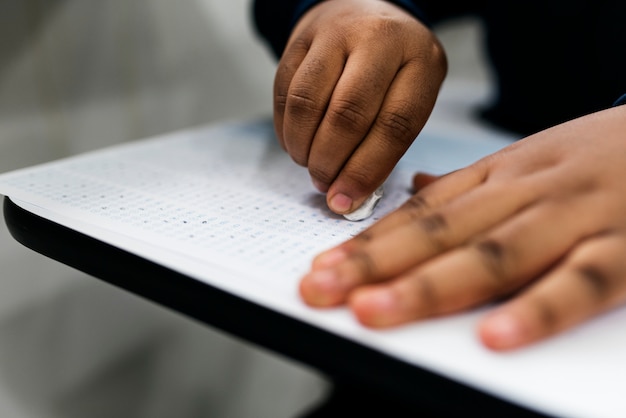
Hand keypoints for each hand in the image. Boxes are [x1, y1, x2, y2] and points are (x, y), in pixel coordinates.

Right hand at [274, 0, 445, 213]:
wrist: (363, 8)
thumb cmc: (393, 66)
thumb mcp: (412, 93)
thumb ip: (390, 140)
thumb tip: (350, 193)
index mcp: (419, 60)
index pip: (394, 126)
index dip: (366, 171)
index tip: (346, 200)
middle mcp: (378, 39)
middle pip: (347, 115)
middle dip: (330, 162)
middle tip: (325, 184)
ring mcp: (335, 34)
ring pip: (307, 102)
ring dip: (303, 147)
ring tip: (310, 164)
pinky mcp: (301, 39)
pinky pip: (284, 92)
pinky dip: (286, 129)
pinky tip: (296, 143)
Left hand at [299, 105, 625, 350]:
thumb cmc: (597, 155)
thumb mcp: (529, 158)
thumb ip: (472, 182)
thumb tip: (418, 186)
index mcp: (501, 174)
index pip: (422, 212)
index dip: (368, 241)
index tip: (323, 265)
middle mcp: (525, 194)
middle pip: (439, 233)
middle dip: (374, 264)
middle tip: (320, 289)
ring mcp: (572, 220)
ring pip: (491, 255)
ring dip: (428, 286)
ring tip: (374, 312)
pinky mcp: (625, 250)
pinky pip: (578, 284)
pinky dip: (536, 310)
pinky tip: (493, 337)